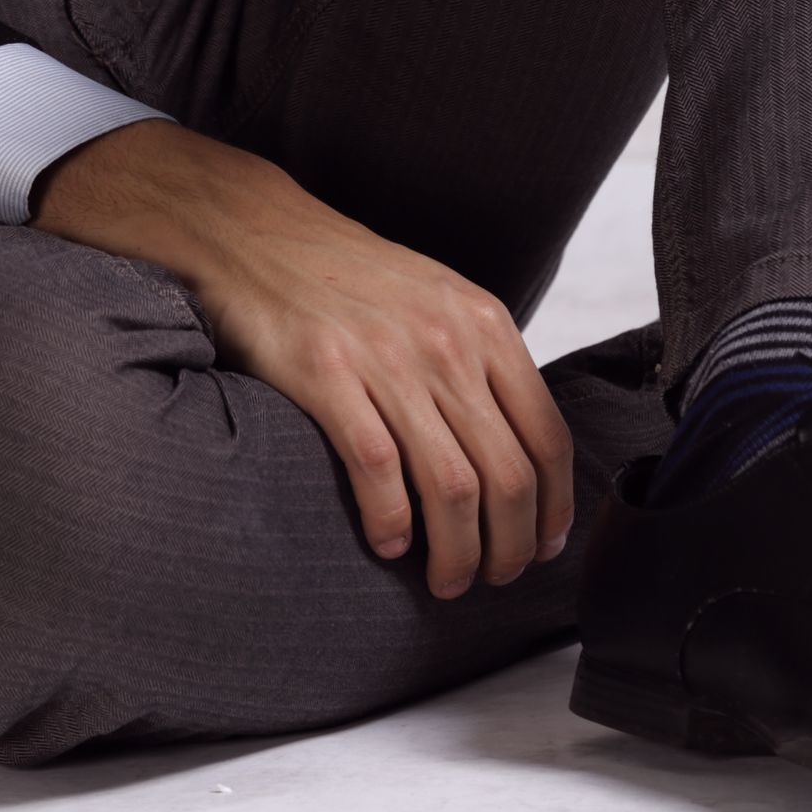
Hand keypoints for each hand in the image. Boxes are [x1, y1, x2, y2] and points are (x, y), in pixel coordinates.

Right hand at [32, 118, 573, 596]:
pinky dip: (391, 523)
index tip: (544, 546)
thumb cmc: (351, 278)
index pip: (547, 436)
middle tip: (493, 578)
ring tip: (445, 580)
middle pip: (507, 475)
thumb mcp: (438, 300)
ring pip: (453, 487)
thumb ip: (481, 363)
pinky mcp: (325, 375)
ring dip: (457, 553)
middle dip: (510, 547)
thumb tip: (521, 452)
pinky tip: (388, 543)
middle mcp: (446, 341)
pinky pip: (378, 472)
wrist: (257, 231)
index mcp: (483, 323)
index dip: (554, 507)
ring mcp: (386, 358)